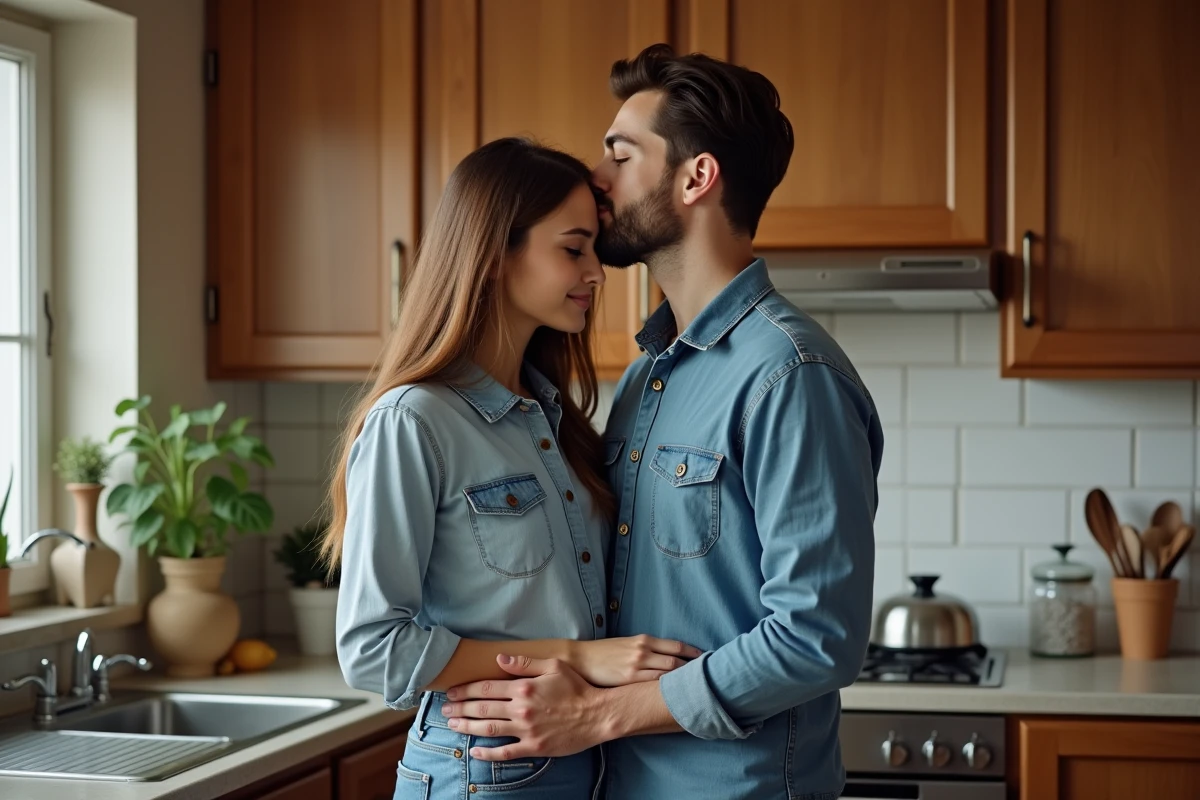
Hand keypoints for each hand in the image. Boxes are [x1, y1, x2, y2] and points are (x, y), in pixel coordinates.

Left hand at [441, 654, 608, 760]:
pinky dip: (488, 754)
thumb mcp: (553, 666)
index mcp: (524, 687)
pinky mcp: (534, 747)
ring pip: (488, 729)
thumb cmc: (577, 688)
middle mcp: (521, 708)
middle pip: (482, 708)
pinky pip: (505, 752)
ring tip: (452, 726)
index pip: (487, 687)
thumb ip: (525, 662)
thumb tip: (500, 657)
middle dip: (460, 709)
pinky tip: (475, 752)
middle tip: (445, 710)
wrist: (597, 714)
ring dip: (467, 727)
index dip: (466, 690)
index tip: (452, 693)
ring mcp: (526, 730)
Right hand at [569, 635, 701, 686]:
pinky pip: (653, 684)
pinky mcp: (629, 679)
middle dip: (693, 668)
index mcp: (643, 640)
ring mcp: (636, 665)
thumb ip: (645, 649)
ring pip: (667, 672)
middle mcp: (643, 650)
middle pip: (676, 660)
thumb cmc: (604, 653)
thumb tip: (663, 657)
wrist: (581, 659)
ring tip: (696, 687)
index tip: (706, 658)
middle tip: (707, 676)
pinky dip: (666, 688)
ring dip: (682, 679)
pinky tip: (674, 694)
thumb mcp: (626, 645)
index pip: (675, 646)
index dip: (692, 652)